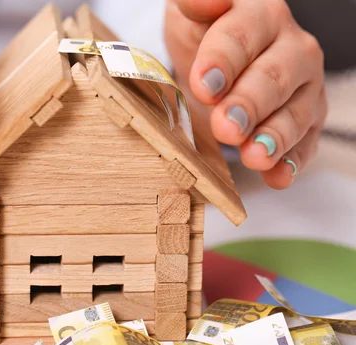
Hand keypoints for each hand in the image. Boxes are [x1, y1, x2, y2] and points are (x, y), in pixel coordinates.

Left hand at [165, 0, 326, 188]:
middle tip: (225, 126)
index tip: (203, 86)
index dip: (223, 61)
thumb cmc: (202, 34)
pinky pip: (305, 143)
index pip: (244, 36)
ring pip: (297, 112)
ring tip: (253, 156)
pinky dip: (291, 162)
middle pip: (274, 77)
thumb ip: (195, 2)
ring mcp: (304, 87)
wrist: (217, 60)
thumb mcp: (188, 14)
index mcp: (261, 16)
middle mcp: (291, 49)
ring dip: (274, 137)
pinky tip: (277, 177)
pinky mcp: (306, 120)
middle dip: (249, 104)